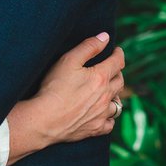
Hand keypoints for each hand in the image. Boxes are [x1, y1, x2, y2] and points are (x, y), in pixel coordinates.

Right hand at [5, 33, 124, 164]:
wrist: (45, 119)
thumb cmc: (54, 88)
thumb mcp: (68, 60)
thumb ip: (88, 47)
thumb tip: (105, 37)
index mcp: (101, 77)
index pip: (117, 62)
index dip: (118, 54)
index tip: (117, 50)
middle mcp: (106, 96)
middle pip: (120, 81)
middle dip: (117, 72)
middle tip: (112, 68)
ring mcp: (102, 114)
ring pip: (118, 103)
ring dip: (115, 95)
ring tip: (109, 91)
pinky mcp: (95, 129)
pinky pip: (110, 123)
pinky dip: (109, 117)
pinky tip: (104, 114)